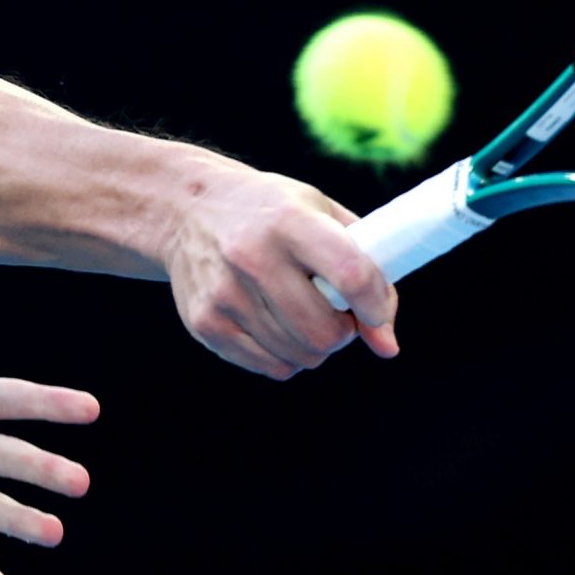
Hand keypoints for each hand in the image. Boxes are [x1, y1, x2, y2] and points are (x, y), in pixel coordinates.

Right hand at [162, 164, 399, 379]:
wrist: (187, 208)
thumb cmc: (271, 213)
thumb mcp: (321, 217)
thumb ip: (366, 272)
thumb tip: (387, 345)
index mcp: (289, 220)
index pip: (350, 275)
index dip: (375, 304)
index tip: (374, 311)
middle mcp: (252, 255)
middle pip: (324, 331)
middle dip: (343, 332)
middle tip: (335, 313)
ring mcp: (225, 293)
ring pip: (301, 355)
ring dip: (315, 344)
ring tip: (302, 313)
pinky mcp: (205, 322)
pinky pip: (271, 366)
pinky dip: (286, 355)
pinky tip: (276, 325)